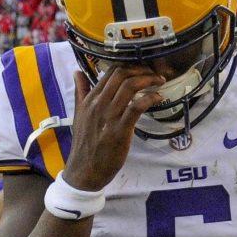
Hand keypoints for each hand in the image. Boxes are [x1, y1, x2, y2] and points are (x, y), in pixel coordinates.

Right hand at [61, 66, 164, 191]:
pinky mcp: (120, 130)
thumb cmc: (85, 144)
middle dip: (142, 69)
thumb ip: (80, 92)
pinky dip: (150, 98)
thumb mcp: (79, 114)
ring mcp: (109, 116)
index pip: (110, 72)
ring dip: (149, 80)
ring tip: (159, 81)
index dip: (129, 65)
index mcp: (90, 99)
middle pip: (121, 74)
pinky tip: (158, 98)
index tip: (142, 68)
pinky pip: (136, 107)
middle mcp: (98, 104)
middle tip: (154, 73)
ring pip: (130, 86)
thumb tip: (77, 72)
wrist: (84, 170)